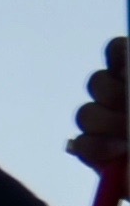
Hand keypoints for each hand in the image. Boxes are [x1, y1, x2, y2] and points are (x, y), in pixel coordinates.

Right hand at [83, 39, 124, 187]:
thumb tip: (123, 66)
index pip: (119, 50)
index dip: (119, 58)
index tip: (126, 75)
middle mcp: (123, 98)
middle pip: (97, 83)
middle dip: (111, 97)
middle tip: (129, 117)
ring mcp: (109, 127)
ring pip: (86, 113)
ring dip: (105, 126)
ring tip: (126, 143)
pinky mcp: (95, 154)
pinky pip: (80, 144)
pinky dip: (94, 149)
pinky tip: (116, 155)